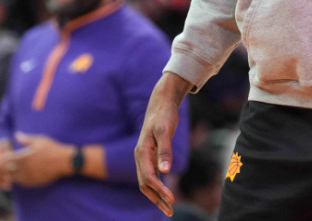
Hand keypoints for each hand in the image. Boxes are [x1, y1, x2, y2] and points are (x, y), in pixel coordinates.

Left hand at [6, 132, 73, 186]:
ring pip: (13, 178)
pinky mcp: (34, 182)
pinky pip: (22, 183)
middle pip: (8, 170)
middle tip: (10, 162)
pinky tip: (23, 174)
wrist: (64, 161)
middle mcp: (25, 168)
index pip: (6, 159)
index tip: (7, 154)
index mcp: (24, 156)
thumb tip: (16, 134)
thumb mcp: (40, 140)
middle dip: (6, 166)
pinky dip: (20, 179)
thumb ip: (26, 139)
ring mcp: (29, 176)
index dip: (4, 157)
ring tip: (16, 168)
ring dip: (12, 174)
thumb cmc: (52, 149)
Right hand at [135, 72, 190, 215]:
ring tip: (169, 207)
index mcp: (142, 152)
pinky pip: (150, 175)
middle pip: (145, 184)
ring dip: (156, 195)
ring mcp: (144, 156)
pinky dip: (157, 186)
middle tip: (170, 211)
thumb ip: (165, 151)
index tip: (172, 198)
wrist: (162, 101)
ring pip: (146, 182)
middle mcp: (140, 156)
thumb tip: (165, 172)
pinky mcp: (150, 154)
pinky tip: (166, 192)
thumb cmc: (164, 115)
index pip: (148, 177)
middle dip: (157, 199)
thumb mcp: (165, 131)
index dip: (159, 190)